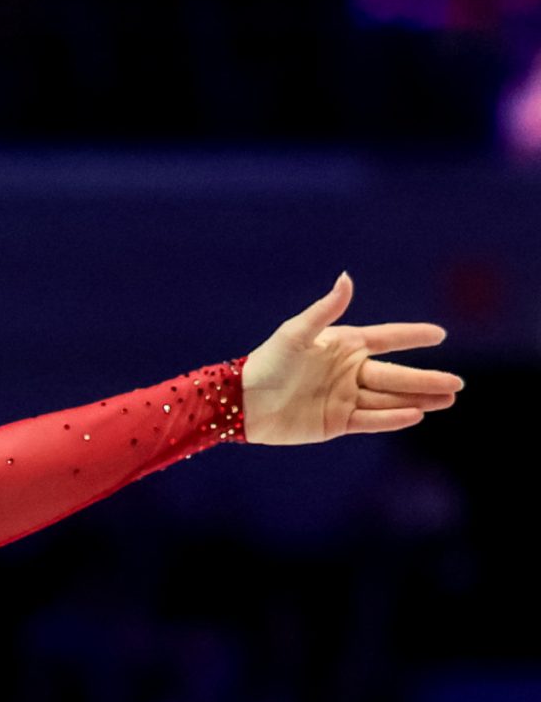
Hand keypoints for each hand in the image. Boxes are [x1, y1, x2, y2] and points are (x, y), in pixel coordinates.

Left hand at [241, 273, 461, 445]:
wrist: (242, 401)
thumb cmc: (267, 361)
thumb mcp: (297, 332)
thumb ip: (326, 309)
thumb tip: (347, 278)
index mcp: (344, 345)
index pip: (387, 339)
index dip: (412, 336)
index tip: (440, 335)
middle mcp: (349, 372)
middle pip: (395, 375)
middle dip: (427, 379)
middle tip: (458, 383)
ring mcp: (344, 398)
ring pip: (389, 399)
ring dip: (419, 398)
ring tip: (449, 399)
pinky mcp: (336, 423)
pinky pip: (370, 420)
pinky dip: (392, 418)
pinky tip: (417, 415)